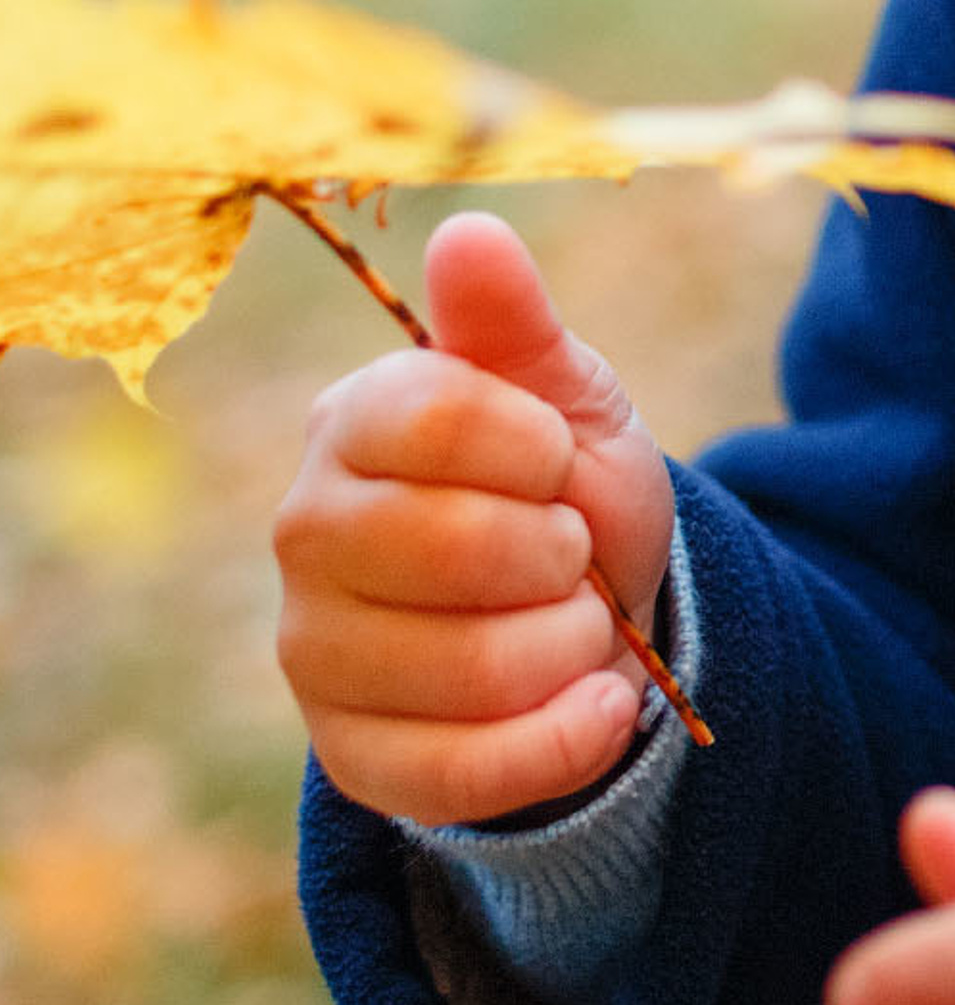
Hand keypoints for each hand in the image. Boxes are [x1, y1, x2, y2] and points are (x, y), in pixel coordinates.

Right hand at [273, 210, 674, 825]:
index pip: (430, 414)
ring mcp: (315, 653)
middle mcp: (305, 535)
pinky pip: (469, 774)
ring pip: (472, 669)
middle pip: (450, 547)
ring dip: (572, 643)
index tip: (558, 457)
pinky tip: (599, 703)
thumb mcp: (565, 392)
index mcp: (351, 424)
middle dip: (558, 550)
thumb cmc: (564, 482)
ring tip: (572, 618)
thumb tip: (468, 230)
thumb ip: (514, 323)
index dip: (531, 444)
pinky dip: (567, 740)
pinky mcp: (353, 758)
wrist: (590, 606)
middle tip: (567, 546)